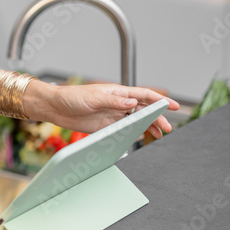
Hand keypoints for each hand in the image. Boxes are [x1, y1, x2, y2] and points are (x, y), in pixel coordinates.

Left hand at [44, 83, 178, 139]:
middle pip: (143, 110)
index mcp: (117, 92)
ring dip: (148, 126)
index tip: (172, 105)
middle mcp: (118, 103)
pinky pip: (125, 130)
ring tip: (160, 135)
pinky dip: (135, 133)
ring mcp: (113, 115)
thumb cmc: (72, 97)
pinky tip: (142, 137)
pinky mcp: (106, 126)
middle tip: (167, 128)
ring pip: (136, 121)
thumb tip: (132, 102)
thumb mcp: (93, 98)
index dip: (159, 100)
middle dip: (157, 117)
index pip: (143, 95)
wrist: (56, 108)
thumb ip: (113, 101)